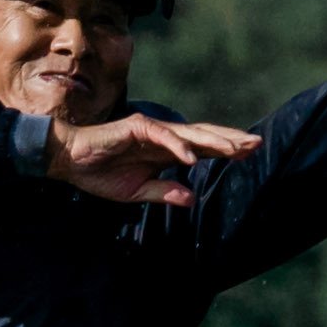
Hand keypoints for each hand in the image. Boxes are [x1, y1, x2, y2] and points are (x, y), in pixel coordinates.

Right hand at [44, 110, 261, 209]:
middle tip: (257, 144)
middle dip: (231, 140)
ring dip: (213, 140)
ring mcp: (150, 130)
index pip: (203, 149)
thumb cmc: (100, 174)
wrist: (69, 162)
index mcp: (165, 151)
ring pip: (189, 134)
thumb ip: (165, 192)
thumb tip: (192, 198)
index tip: (250, 154)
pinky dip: (178, 146)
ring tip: (236, 148)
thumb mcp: (137, 192)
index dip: (226, 150)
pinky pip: (161, 137)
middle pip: (203, 136)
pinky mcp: (135, 129)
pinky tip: (193, 158)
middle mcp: (162, 137)